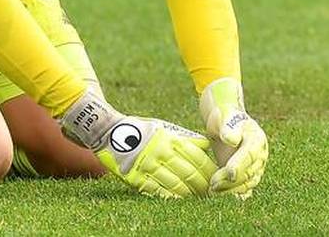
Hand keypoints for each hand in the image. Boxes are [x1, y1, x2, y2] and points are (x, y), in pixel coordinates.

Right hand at [60, 89, 215, 197]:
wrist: (110, 131)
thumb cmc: (142, 129)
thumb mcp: (165, 127)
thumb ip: (185, 137)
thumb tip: (206, 145)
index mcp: (171, 139)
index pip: (198, 158)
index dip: (209, 171)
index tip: (217, 179)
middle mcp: (162, 153)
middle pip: (190, 173)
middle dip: (203, 185)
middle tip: (212, 194)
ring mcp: (149, 166)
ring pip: (176, 184)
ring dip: (190, 194)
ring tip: (199, 200)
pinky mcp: (137, 177)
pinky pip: (157, 190)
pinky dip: (170, 197)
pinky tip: (180, 201)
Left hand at [199, 78, 268, 197]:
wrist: (225, 124)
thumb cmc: (225, 118)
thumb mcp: (225, 117)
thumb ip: (228, 127)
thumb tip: (231, 139)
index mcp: (257, 139)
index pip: (250, 155)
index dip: (240, 164)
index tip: (229, 172)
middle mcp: (260, 156)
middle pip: (248, 172)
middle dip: (231, 180)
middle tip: (213, 183)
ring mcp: (254, 168)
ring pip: (246, 184)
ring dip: (230, 190)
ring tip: (213, 189)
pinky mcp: (246, 177)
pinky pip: (243, 188)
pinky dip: (234, 194)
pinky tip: (222, 197)